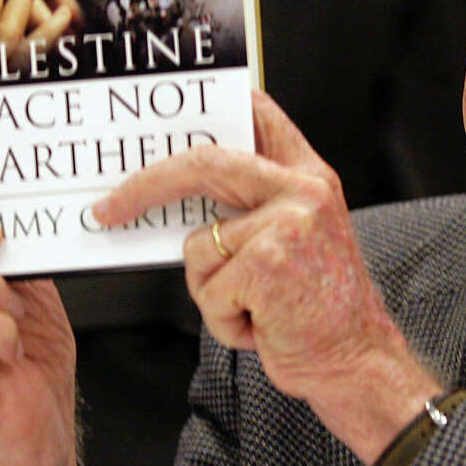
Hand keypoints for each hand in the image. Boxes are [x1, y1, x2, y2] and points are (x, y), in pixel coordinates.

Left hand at [93, 91, 442, 462]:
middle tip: (108, 208)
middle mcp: (303, 192)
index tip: (171, 118)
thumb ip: (260, 206)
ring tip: (256, 308)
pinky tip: (261, 326)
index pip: (260, 117)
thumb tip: (187, 193)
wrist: (357, 359)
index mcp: (312, 179)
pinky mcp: (266, 265)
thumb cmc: (322, 309)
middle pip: (203, 163)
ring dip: (213, 290)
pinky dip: (224, 319)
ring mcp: (285, 226)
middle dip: (145, 187)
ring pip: (200, 245)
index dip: (216, 106)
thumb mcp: (303, 237)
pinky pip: (208, 289)